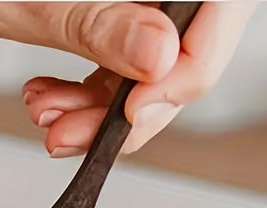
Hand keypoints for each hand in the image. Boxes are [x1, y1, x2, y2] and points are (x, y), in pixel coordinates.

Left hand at [0, 1, 254, 154]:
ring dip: (103, 112)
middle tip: (81, 135)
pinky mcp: (101, 13)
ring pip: (151, 66)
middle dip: (134, 105)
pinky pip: (117, 66)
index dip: (189, 67)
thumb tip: (159, 55)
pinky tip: (49, 106)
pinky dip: (86, 100)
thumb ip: (93, 23)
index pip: (217, 7)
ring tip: (50, 123)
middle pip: (186, 44)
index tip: (136, 109)